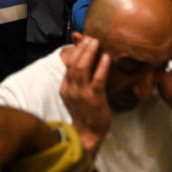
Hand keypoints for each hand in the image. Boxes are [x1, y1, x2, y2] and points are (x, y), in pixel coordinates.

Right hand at [60, 33, 111, 153]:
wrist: (87, 134)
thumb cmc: (85, 113)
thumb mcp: (77, 95)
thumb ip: (79, 80)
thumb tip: (84, 63)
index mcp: (65, 88)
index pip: (69, 65)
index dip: (76, 51)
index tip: (83, 41)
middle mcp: (71, 89)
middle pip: (74, 64)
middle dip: (81, 49)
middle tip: (91, 38)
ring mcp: (81, 94)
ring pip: (82, 69)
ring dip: (89, 54)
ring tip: (96, 42)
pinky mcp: (94, 98)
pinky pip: (97, 80)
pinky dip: (101, 67)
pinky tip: (106, 58)